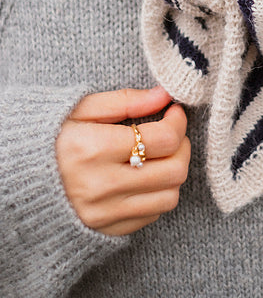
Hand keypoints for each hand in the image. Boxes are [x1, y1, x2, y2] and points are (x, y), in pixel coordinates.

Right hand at [56, 87, 190, 235]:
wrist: (17, 179)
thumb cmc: (52, 137)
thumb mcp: (82, 109)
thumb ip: (126, 101)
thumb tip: (164, 95)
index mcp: (94, 149)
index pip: (163, 139)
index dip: (178, 122)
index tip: (174, 112)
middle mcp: (101, 186)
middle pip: (173, 171)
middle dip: (182, 147)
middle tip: (172, 132)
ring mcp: (103, 213)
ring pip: (169, 197)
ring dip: (173, 173)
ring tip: (160, 155)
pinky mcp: (105, 230)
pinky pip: (152, 215)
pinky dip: (157, 194)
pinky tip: (144, 176)